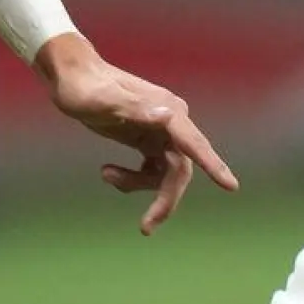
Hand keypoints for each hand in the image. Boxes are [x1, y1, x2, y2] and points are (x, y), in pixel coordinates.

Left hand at [37, 35, 238, 233]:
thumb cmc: (84, 87)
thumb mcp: (103, 101)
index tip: (231, 186)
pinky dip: (132, 180)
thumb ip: (134, 108)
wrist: (72, 76)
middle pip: (179, 170)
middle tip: (146, 227)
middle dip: (164, 199)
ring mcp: (160, 132)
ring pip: (164, 174)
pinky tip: (108, 173)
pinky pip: (151, 170)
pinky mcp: (147, 139)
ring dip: (139, 185)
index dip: (213, 165)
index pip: (194, 144)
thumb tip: (168, 116)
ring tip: (106, 175)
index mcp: (167, 111)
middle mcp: (170, 122)